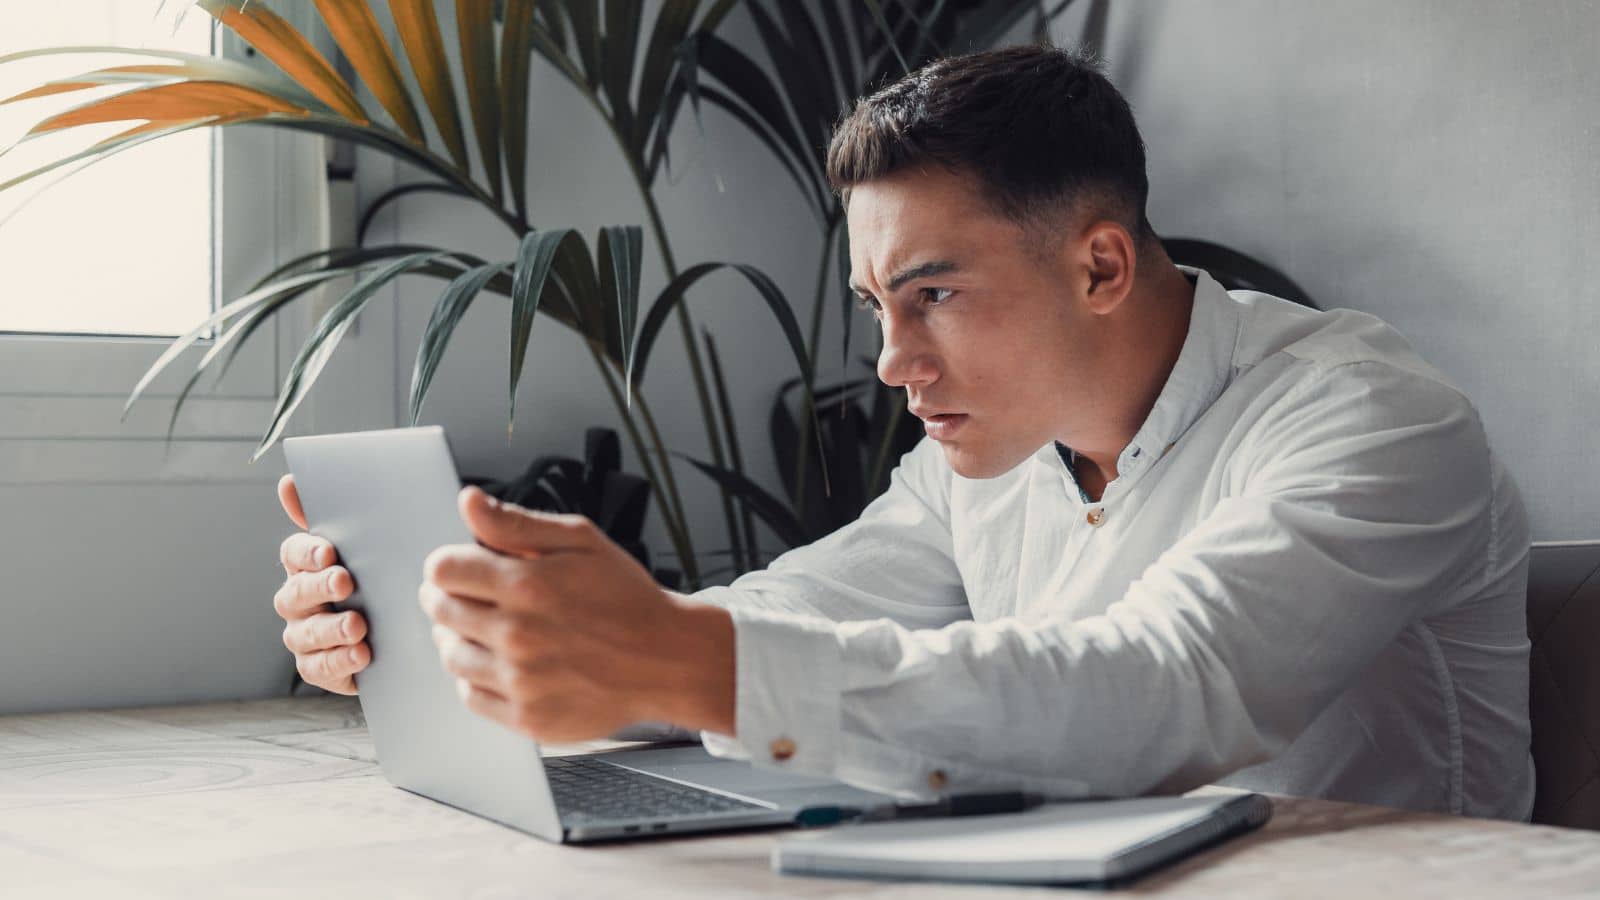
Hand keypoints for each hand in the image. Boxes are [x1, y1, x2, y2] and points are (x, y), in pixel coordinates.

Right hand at [274, 474, 370, 694]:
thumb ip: (340, 514)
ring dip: (329, 629)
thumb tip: (290, 481)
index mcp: (309, 564)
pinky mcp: (320, 667)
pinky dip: (337, 662)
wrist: (412, 625)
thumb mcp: (377, 542)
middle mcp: (300, 599)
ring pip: (302, 634)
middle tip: (345, 582)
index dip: (307, 551)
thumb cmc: (388, 575)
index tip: (329, 550)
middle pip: (294, 592)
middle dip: (318, 587)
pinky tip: (362, 655)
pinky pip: (317, 668)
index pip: (293, 552)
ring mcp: (306, 635)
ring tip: (358, 626)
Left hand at [419, 485, 734, 742]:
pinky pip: (471, 695)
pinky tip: (497, 661)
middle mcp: (517, 634)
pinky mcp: (526, 717)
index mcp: (528, 585)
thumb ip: (516, 523)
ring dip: (456, 636)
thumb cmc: (627, 597)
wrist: (668, 658)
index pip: (443, 570)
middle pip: (440, 611)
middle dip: (445, 596)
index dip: (447, 563)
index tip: (459, 566)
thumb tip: (469, 502)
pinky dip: (474, 676)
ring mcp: (520, 680)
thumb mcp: (581, 541)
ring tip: (481, 627)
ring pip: (451, 655)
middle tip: (466, 594)